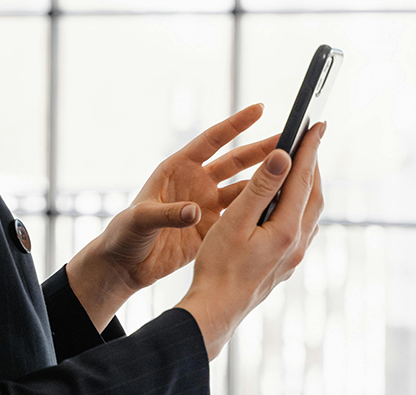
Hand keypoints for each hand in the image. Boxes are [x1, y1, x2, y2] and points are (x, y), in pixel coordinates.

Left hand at [67, 104, 279, 330]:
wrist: (125, 265)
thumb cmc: (124, 235)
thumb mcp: (141, 220)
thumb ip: (167, 214)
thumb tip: (195, 213)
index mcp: (177, 169)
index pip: (211, 140)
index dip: (235, 125)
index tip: (260, 109)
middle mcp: (196, 183)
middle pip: (235, 161)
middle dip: (260, 150)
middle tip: (288, 140)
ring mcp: (206, 205)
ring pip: (242, 188)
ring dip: (264, 181)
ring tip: (291, 173)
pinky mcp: (212, 228)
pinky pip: (240, 216)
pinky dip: (257, 211)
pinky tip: (277, 208)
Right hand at [176, 121, 325, 359]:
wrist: (216, 310)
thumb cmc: (219, 267)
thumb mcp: (234, 222)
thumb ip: (260, 188)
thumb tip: (284, 156)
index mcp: (287, 229)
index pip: (303, 178)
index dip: (310, 148)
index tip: (318, 124)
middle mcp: (297, 243)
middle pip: (313, 195)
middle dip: (313, 165)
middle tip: (312, 139)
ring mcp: (293, 257)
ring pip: (310, 212)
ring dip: (308, 186)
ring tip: (302, 166)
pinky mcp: (285, 265)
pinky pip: (301, 227)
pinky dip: (299, 205)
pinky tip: (288, 204)